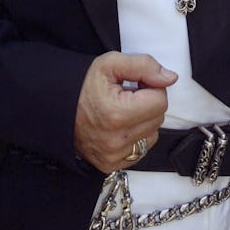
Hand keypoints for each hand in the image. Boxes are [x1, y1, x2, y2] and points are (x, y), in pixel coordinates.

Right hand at [73, 52, 177, 173]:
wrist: (58, 109)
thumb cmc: (85, 85)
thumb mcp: (110, 64)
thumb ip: (144, 65)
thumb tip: (170, 78)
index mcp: (116, 114)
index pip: (160, 100)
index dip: (151, 87)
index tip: (135, 84)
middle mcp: (116, 140)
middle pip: (158, 117)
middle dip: (148, 102)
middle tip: (128, 95)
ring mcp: (113, 156)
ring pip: (153, 134)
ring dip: (144, 120)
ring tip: (123, 110)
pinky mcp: (111, 165)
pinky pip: (141, 149)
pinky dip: (136, 136)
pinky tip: (120, 126)